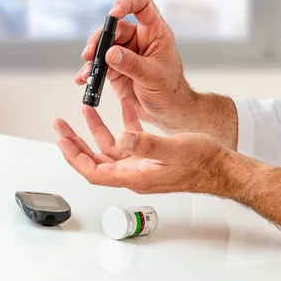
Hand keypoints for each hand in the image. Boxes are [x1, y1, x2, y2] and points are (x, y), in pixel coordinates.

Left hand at [53, 98, 225, 194]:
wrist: (220, 167)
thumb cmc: (201, 163)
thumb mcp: (173, 150)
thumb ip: (146, 144)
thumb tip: (121, 138)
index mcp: (135, 176)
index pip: (95, 171)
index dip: (75, 158)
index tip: (61, 142)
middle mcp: (135, 172)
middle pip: (96, 159)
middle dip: (76, 142)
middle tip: (61, 126)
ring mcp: (142, 163)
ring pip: (111, 146)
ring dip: (98, 129)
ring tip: (86, 109)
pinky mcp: (151, 155)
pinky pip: (131, 138)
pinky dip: (125, 122)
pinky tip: (125, 105)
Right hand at [76, 0, 195, 133]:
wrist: (167, 112)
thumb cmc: (169, 90)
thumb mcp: (153, 76)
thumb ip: (132, 64)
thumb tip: (110, 53)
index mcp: (155, 33)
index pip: (143, 5)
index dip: (127, 2)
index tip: (113, 13)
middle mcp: (139, 39)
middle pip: (115, 27)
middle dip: (100, 39)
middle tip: (90, 54)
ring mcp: (126, 53)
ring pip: (103, 45)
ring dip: (91, 56)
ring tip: (86, 70)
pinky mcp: (115, 68)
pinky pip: (98, 64)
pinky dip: (89, 70)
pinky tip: (83, 79)